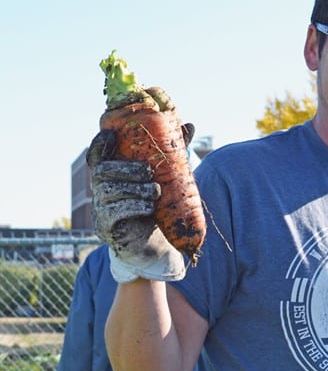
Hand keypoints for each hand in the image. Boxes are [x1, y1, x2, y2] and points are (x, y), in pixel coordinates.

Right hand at [87, 130, 186, 282]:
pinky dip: (133, 206)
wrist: (156, 246)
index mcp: (111, 176)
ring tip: (155, 191)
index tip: (111, 135)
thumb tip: (189, 125)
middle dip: (125, 168)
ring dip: (134, 188)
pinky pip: (113, 212)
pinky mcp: (106, 228)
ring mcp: (100, 210)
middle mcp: (100, 191)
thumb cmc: (158, 207)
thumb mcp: (167, 179)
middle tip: (149, 172)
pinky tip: (149, 207)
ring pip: (108, 191)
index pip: (96, 156)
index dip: (100, 144)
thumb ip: (173, 153)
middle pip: (101, 172)